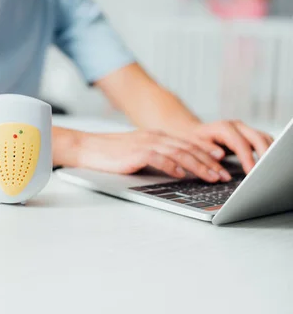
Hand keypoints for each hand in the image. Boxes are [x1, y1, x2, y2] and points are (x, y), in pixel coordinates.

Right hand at [77, 130, 233, 181]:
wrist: (88, 148)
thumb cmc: (112, 154)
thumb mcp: (140, 153)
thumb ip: (159, 158)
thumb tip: (179, 170)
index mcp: (158, 137)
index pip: (189, 145)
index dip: (208, 155)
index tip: (222, 165)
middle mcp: (156, 137)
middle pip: (190, 149)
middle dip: (210, 162)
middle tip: (225, 174)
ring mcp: (146, 143)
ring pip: (180, 153)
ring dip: (199, 166)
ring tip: (212, 176)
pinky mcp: (136, 152)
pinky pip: (159, 158)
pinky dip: (173, 166)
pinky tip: (182, 174)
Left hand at [187, 120, 273, 173]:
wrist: (194, 133)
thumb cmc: (194, 140)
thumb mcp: (195, 145)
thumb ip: (207, 150)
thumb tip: (220, 156)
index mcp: (223, 127)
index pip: (240, 143)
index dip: (248, 158)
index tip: (252, 172)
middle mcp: (237, 126)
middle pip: (257, 138)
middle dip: (264, 155)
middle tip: (266, 172)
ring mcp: (244, 129)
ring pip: (264, 138)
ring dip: (269, 152)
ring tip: (269, 169)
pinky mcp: (249, 135)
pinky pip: (263, 141)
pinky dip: (268, 151)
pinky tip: (268, 163)